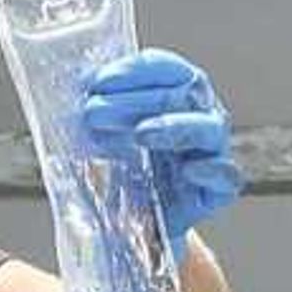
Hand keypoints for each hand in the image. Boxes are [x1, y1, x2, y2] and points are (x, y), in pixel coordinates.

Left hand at [77, 47, 241, 245]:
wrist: (137, 224)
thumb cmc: (124, 170)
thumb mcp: (105, 137)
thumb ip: (95, 112)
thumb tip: (66, 86)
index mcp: (176, 94)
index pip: (165, 68)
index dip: (134, 71)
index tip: (98, 82)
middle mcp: (199, 115)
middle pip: (180, 94)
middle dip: (135, 101)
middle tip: (95, 112)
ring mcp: (211, 151)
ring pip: (206, 128)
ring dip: (173, 125)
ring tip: (141, 133)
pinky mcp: (216, 191)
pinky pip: (226, 176)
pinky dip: (210, 170)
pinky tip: (189, 170)